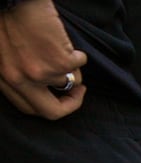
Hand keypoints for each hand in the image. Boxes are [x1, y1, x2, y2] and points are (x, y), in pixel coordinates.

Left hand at [0, 0, 85, 119]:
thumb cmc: (7, 18)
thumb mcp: (2, 53)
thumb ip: (17, 74)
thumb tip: (43, 87)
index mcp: (3, 78)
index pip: (30, 109)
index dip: (50, 106)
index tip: (60, 97)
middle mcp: (20, 80)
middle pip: (52, 111)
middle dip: (71, 103)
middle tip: (78, 91)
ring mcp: (41, 73)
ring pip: (69, 82)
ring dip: (72, 67)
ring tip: (64, 49)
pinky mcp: (59, 61)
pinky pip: (79, 64)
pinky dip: (77, 53)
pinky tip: (64, 40)